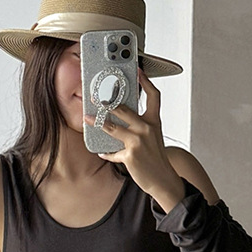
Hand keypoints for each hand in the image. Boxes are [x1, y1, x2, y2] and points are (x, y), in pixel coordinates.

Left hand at [85, 68, 183, 206]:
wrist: (164, 180)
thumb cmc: (156, 158)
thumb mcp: (154, 137)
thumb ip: (141, 125)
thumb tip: (120, 117)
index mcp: (154, 122)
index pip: (153, 96)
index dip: (145, 81)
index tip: (137, 70)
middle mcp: (147, 129)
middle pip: (123, 109)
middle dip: (106, 102)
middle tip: (95, 97)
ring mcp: (138, 142)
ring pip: (112, 127)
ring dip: (96, 122)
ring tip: (87, 118)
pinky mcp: (130, 155)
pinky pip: (112, 151)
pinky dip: (106, 152)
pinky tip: (101, 151)